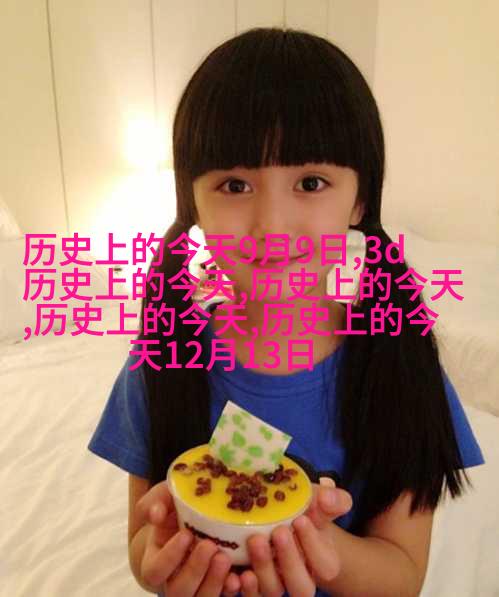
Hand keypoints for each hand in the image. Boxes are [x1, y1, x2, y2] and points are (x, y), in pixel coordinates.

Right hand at [135, 480, 241, 595]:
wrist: (198, 517)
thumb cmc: (177, 509)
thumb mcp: (165, 499)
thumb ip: (157, 501)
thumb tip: (155, 514)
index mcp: (156, 562)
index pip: (154, 571)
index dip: (169, 557)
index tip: (186, 534)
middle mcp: (173, 581)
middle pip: (177, 591)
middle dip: (195, 570)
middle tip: (210, 546)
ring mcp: (196, 589)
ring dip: (213, 583)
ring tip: (225, 558)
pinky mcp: (217, 589)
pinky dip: (230, 591)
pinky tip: (239, 577)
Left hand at [226, 477, 352, 596]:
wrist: (284, 521)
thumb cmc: (305, 512)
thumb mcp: (318, 503)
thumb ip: (330, 499)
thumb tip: (327, 497)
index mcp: (323, 562)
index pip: (325, 565)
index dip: (313, 544)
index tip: (300, 519)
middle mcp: (300, 578)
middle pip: (301, 587)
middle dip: (290, 560)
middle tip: (279, 531)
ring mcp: (276, 583)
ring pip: (273, 591)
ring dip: (264, 569)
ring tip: (255, 541)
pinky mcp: (254, 585)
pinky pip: (250, 595)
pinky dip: (243, 586)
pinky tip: (236, 571)